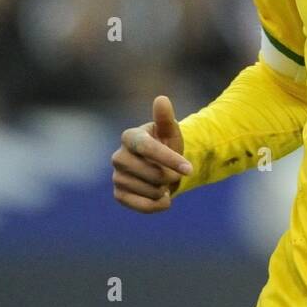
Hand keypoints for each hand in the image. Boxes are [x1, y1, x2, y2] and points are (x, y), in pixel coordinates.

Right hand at [111, 95, 192, 212]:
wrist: (162, 167)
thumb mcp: (170, 131)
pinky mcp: (119, 195)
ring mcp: (117, 177)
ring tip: (164, 182)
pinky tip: (162, 197)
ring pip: (150, 191)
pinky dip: (159, 205)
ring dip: (165, 189)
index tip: (189, 169)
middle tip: (174, 173)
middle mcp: (118, 157)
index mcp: (130, 137)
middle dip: (171, 176)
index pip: (147, 148)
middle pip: (152, 174)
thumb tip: (162, 99)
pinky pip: (143, 206)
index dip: (170, 160)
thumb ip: (166, 118)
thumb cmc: (167, 144)